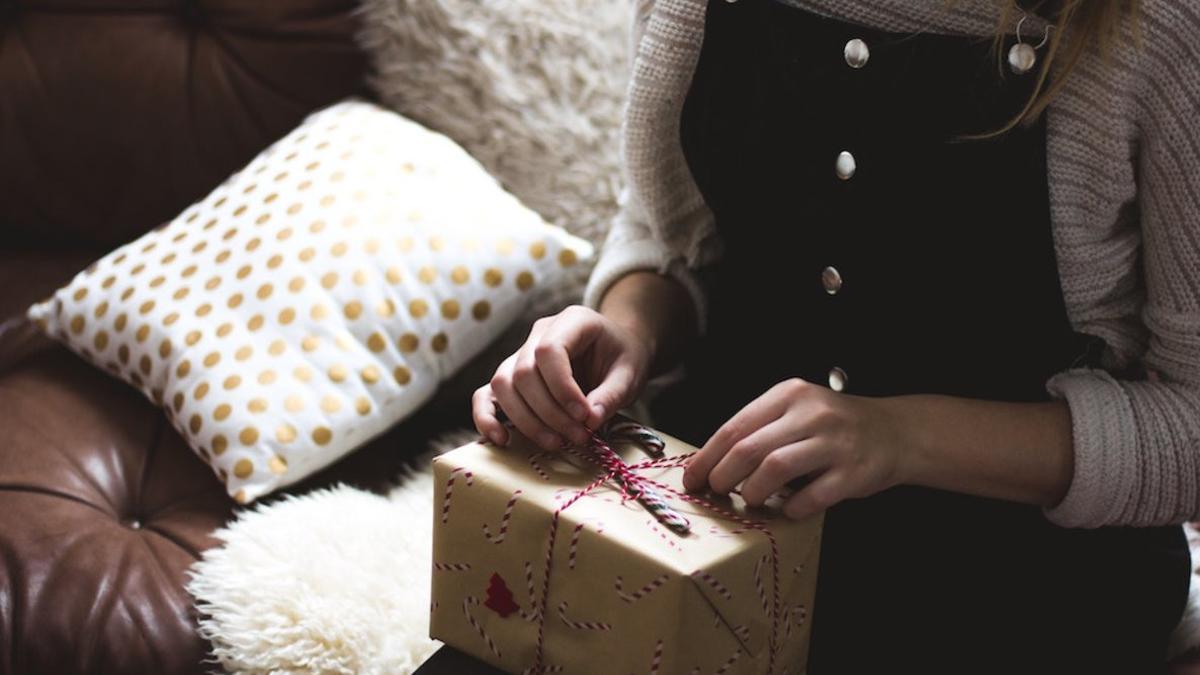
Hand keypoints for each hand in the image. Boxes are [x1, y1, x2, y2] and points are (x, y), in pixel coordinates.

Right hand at [472, 305, 652, 450]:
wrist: (616, 352)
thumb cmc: (623, 358)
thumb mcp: (630, 373)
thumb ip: (612, 395)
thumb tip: (589, 420)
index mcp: (572, 320)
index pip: (549, 351)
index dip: (562, 388)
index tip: (585, 416)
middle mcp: (539, 333)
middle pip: (524, 373)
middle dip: (550, 413)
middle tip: (579, 437)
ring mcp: (520, 353)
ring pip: (503, 385)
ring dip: (527, 421)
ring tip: (557, 443)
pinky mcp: (511, 376)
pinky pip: (486, 394)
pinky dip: (486, 417)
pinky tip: (501, 439)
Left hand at [682, 378, 908, 519]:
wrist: (895, 432)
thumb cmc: (834, 426)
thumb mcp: (797, 411)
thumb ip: (760, 429)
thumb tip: (710, 464)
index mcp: (789, 395)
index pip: (735, 427)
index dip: (707, 457)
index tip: (692, 478)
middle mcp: (811, 414)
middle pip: (749, 448)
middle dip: (723, 476)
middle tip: (717, 493)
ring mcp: (834, 442)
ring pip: (775, 469)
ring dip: (754, 492)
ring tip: (751, 501)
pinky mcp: (854, 472)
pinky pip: (812, 496)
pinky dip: (792, 508)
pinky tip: (788, 510)